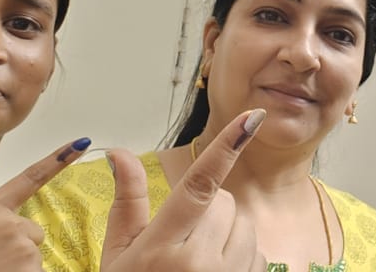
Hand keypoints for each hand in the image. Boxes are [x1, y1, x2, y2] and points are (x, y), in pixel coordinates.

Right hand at [0, 138, 90, 270]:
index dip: (59, 159)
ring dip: (17, 263)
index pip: (30, 177)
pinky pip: (36, 271)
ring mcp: (22, 248)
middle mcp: (10, 224)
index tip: (82, 142)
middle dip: (16, 243)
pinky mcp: (31, 271)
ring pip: (33, 252)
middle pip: (32, 229)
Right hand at [101, 109, 268, 270]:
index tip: (252, 118)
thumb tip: (119, 152)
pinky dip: (242, 257)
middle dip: (206, 211)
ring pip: (243, 225)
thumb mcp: (118, 255)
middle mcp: (198, 264)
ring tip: (198, 264)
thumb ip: (126, 201)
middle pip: (222, 201)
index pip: (199, 186)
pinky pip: (258, 253)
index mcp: (160, 249)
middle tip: (182, 241)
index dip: (226, 147)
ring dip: (226, 235)